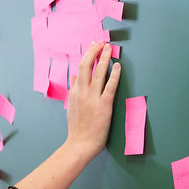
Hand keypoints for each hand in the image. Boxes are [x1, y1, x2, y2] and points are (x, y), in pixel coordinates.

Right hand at [65, 41, 120, 160]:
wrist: (79, 145)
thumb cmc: (77, 129)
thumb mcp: (71, 107)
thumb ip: (73, 91)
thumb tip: (74, 76)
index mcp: (74, 93)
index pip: (80, 69)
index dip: (87, 56)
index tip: (93, 48)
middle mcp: (82, 93)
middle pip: (86, 65)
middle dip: (94, 51)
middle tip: (100, 42)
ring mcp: (92, 99)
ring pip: (98, 73)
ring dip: (104, 58)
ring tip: (109, 48)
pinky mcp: (103, 106)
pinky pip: (109, 86)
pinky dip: (114, 74)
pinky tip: (118, 66)